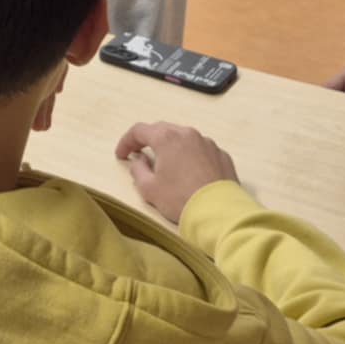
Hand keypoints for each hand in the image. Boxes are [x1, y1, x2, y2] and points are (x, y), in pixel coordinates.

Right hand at [115, 122, 238, 223]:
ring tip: (168, 164)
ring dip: (172, 147)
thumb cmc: (180, 199)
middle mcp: (188, 134)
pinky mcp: (222, 155)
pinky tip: (191, 172)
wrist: (219, 213)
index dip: (126, 141)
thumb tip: (139, 160)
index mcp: (167, 138)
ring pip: (184, 139)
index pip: (139, 130)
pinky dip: (192, 156)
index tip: (121, 155)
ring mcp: (208, 143)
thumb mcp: (149, 188)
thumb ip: (138, 170)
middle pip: (163, 130)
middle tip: (141, 155)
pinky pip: (202, 150)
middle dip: (149, 141)